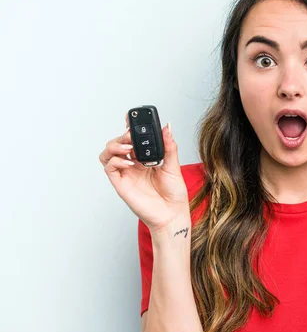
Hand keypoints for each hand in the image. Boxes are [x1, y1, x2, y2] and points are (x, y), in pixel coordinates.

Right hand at [98, 113, 189, 232]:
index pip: (131, 139)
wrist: (172, 214)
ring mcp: (125, 174)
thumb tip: (167, 127)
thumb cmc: (174, 194)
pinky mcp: (121, 184)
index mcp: (144, 159)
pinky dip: (116, 161)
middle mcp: (132, 165)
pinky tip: (129, 162)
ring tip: (128, 146)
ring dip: (114, 146)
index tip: (130, 117)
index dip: (128, 127)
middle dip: (121, 135)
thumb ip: (169, 146)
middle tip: (132, 134)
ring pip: (107, 154)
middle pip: (116, 144)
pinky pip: (109, 168)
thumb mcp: (174, 166)